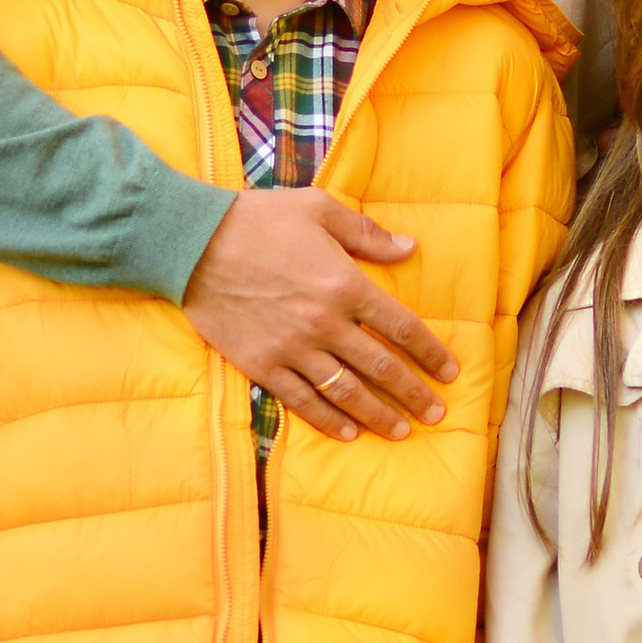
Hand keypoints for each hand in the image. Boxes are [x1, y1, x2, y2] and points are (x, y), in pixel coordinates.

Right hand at [182, 188, 457, 443]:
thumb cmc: (257, 219)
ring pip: (347, 393)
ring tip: (401, 431)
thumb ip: (367, 233)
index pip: (402, 327)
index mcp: (345, 283)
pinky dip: (329, 421)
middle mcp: (325, 323)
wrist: (191, 244)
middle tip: (436, 414)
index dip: (430, 353)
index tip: (450, 372)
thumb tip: (409, 248)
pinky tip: (349, 434)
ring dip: (378, 415)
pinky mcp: (262, 365)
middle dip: (414, 394)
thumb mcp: (318, 208)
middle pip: (381, 368)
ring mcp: (293, 348)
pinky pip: (303, 402)